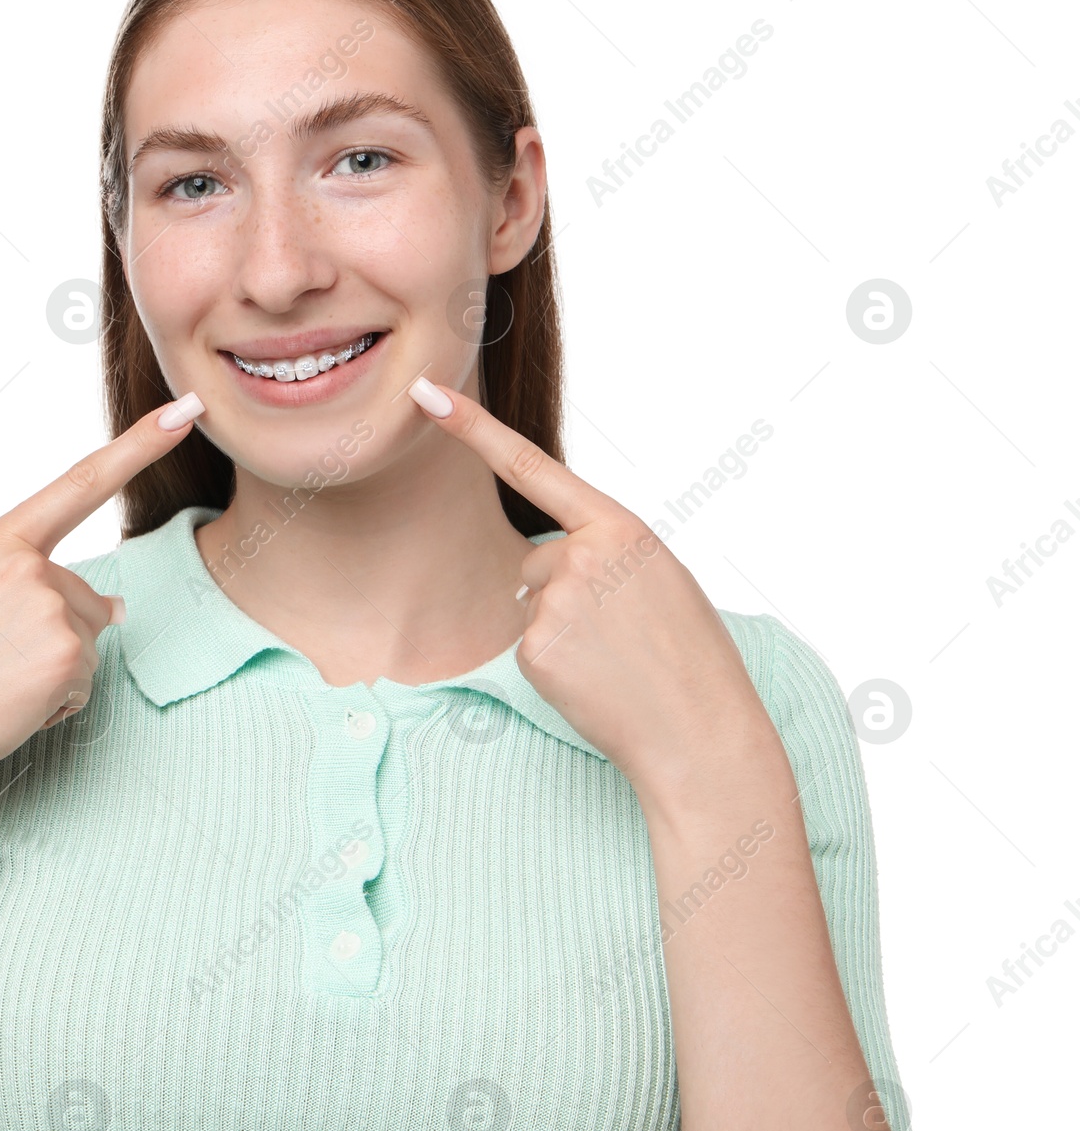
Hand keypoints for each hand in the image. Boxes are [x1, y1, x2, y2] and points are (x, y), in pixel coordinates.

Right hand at [0, 394, 204, 805]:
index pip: (81, 483)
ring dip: (54, 673)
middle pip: (88, 598)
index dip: (140, 445)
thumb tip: (117, 606)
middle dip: (55, 638)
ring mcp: (48, 608)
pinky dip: (57, 703)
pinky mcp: (66, 656)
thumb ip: (38, 586)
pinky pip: (87, 681)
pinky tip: (9, 706)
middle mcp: (25, 565)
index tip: (186, 409)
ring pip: (90, 641)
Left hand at [410, 378, 771, 797]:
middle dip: (568, 594)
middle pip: (536, 561)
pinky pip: (530, 646)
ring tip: (617, 659)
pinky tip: (597, 681)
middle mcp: (581, 555)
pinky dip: (556, 666)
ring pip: (534, 605)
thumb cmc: (691, 657)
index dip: (473, 428)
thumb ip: (605, 550)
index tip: (429, 396)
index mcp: (620, 527)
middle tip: (625, 635)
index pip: (533, 467)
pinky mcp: (535, 648)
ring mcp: (556, 602)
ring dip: (565, 631)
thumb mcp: (662, 577)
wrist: (701, 733)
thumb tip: (542, 562)